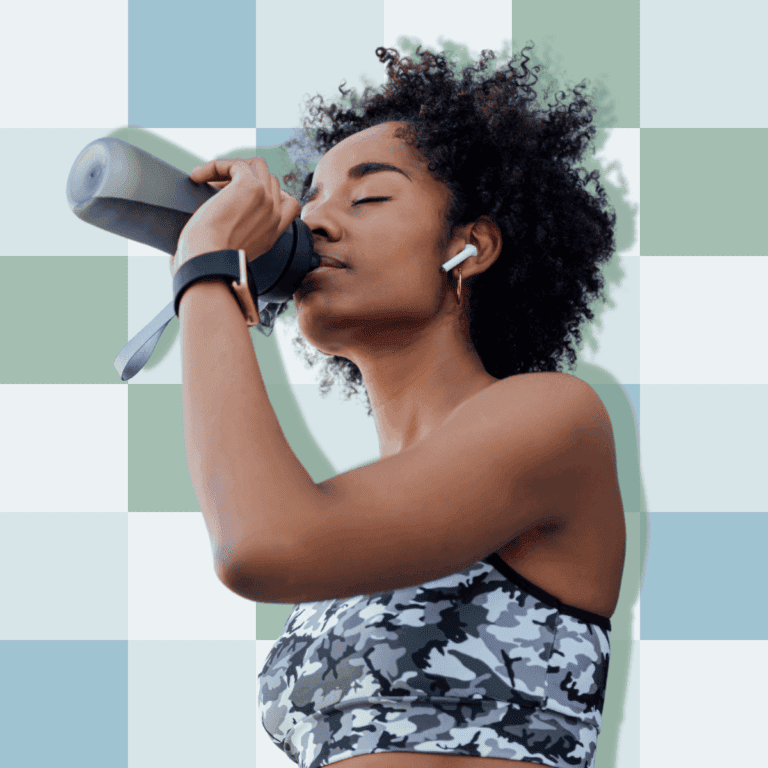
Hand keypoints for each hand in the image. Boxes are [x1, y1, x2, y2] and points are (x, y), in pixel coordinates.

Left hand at [170, 156, 300, 276]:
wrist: (209, 260)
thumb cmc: (211, 260)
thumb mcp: (238, 251)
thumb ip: (244, 235)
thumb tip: (224, 219)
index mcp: (274, 232)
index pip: (288, 204)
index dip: (268, 193)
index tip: (243, 197)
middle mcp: (274, 215)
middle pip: (270, 180)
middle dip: (244, 180)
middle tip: (218, 190)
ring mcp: (265, 199)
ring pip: (257, 166)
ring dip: (232, 169)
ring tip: (209, 180)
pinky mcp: (250, 186)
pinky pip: (235, 164)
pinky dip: (215, 166)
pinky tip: (198, 176)